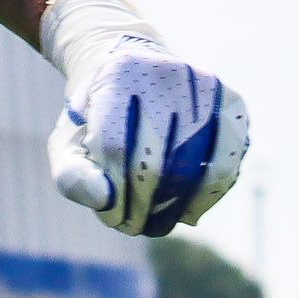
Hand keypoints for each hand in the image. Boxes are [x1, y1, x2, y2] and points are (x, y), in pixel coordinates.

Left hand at [42, 0, 248, 238]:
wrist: (134, 73)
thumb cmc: (98, 120)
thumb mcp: (69, 142)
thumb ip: (72, 175)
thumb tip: (105, 200)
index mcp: (117, 75)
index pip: (116, 146)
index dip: (115, 192)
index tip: (111, 215)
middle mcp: (165, 72)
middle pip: (160, 161)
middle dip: (146, 205)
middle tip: (134, 225)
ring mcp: (203, 86)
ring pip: (199, 165)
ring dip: (178, 207)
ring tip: (160, 222)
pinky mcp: (230, 102)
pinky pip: (228, 160)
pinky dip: (209, 194)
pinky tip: (190, 210)